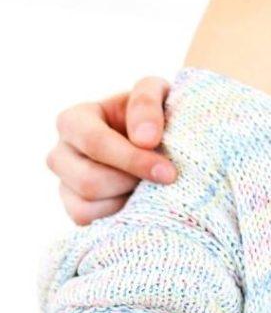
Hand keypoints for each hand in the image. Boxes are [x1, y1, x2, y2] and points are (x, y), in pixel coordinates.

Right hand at [47, 77, 175, 224]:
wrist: (156, 137)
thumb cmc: (153, 112)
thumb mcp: (156, 93)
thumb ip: (147, 103)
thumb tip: (145, 139)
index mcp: (74, 119)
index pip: (96, 143)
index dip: (133, 160)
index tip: (168, 171)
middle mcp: (60, 152)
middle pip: (89, 180)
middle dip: (131, 181)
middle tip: (163, 176)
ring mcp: (63, 182)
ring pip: (87, 203)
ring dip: (127, 197)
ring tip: (148, 181)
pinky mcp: (73, 206)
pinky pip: (88, 219)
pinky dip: (118, 212)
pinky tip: (137, 196)